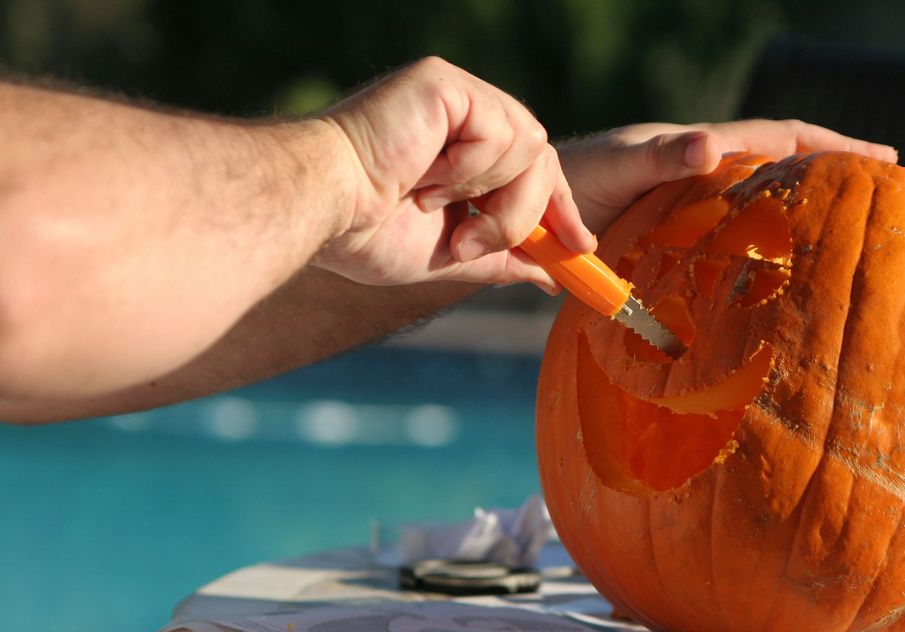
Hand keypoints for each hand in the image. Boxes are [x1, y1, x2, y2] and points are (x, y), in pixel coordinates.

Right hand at [313, 57, 595, 291]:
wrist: (324, 210)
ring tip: (437, 211)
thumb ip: (502, 257)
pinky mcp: (445, 82)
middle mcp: (463, 116)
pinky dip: (471, 169)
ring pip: (531, 148)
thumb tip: (550, 276)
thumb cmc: (366, 232)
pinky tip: (426, 177)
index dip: (559, 209)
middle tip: (476, 244)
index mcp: (461, 151)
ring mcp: (456, 95)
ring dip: (493, 197)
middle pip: (542, 160)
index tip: (580, 248)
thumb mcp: (448, 255)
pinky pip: (501, 131)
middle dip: (527, 213)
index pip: (533, 171)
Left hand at [559, 119, 897, 234]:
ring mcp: (692, 212)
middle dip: (830, 182)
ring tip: (842, 243)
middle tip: (882, 199)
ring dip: (800, 221)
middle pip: (779, 173)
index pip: (779, 140)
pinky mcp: (676, 246)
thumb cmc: (567, 181)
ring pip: (760, 212)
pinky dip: (760, 260)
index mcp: (699, 153)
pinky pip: (730, 249)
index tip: (883, 160)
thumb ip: (659, 155)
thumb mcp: (616, 162)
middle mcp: (703, 178)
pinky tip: (775, 286)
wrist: (528, 214)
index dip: (830, 148)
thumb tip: (708, 145)